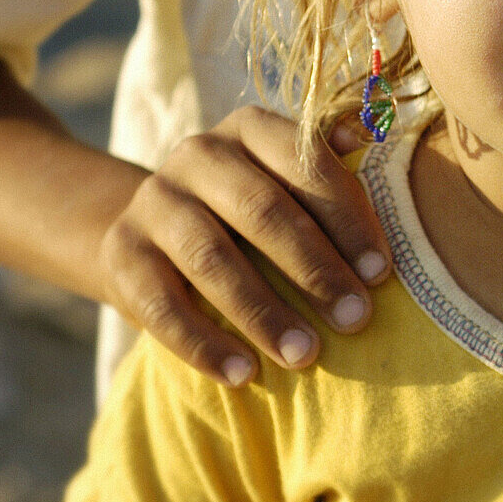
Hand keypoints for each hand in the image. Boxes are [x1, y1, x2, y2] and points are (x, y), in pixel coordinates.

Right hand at [99, 106, 391, 385]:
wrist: (157, 234)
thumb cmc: (253, 209)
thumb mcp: (290, 179)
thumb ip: (333, 163)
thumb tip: (369, 133)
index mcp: (251, 127)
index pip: (307, 165)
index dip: (348, 219)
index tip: (381, 273)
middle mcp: (198, 153)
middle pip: (262, 210)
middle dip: (315, 269)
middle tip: (356, 318)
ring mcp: (154, 200)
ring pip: (212, 259)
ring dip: (264, 313)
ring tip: (306, 355)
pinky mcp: (121, 252)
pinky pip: (161, 304)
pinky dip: (204, 343)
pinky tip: (244, 374)